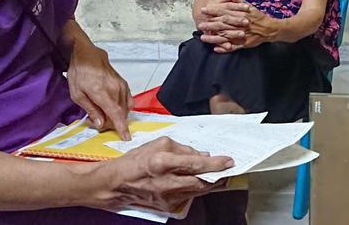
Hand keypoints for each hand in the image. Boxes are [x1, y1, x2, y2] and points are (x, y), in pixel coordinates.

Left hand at [66, 42, 133, 139]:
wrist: (86, 54)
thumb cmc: (79, 71)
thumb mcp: (77, 94)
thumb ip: (91, 110)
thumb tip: (100, 124)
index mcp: (101, 92)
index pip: (116, 114)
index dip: (122, 128)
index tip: (126, 138)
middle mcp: (114, 89)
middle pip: (119, 114)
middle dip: (109, 123)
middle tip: (94, 121)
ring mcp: (121, 86)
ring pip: (124, 109)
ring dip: (114, 115)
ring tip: (101, 113)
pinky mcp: (124, 84)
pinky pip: (128, 101)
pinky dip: (122, 108)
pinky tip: (111, 107)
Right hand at [97, 137, 232, 211]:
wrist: (119, 183)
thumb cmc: (136, 161)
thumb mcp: (158, 144)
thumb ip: (182, 148)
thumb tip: (201, 154)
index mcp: (162, 162)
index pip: (196, 164)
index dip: (215, 163)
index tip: (228, 161)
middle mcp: (166, 182)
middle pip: (201, 182)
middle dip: (219, 176)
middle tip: (230, 169)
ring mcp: (168, 196)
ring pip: (198, 191)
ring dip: (211, 183)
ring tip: (219, 174)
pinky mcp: (169, 205)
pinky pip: (190, 196)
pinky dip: (197, 188)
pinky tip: (200, 181)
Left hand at [199, 0, 275, 52]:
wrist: (270, 29)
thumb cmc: (258, 17)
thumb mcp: (250, 7)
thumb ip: (239, 0)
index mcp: (240, 15)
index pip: (224, 11)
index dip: (213, 10)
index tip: (204, 9)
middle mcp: (239, 25)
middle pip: (222, 24)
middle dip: (210, 24)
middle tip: (199, 24)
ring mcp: (241, 36)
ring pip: (225, 36)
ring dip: (214, 38)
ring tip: (203, 37)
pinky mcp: (244, 44)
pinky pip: (233, 47)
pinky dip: (224, 48)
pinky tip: (215, 49)